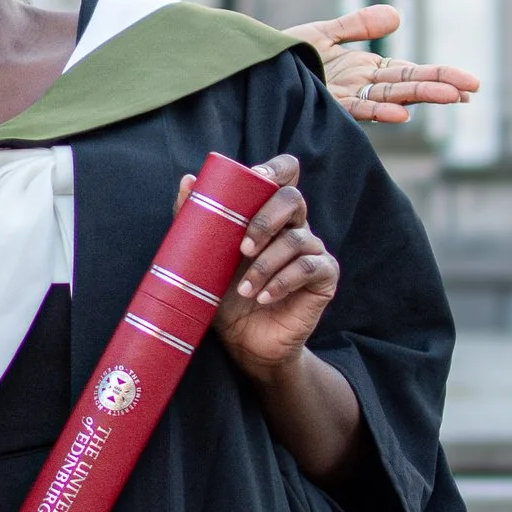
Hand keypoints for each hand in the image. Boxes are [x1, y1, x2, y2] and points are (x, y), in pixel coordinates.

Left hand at [183, 154, 338, 377]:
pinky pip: (310, 268)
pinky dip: (283, 281)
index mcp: (267, 214)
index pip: (284, 173)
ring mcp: (312, 250)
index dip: (275, 168)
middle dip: (265, 220)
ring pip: (297, 239)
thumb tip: (188, 180)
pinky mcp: (324, 277)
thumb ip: (196, 220)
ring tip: (245, 289)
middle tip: (241, 248)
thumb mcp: (204, 259)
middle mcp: (294, 226)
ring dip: (266, 264)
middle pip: (293, 198)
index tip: (254, 176)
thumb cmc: (223, 296)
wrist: (244, 343)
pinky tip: (263, 297)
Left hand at [285, 5, 480, 122]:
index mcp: (366, 70)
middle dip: (440, 87)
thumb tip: (397, 15)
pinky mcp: (326, 105)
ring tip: (451, 98)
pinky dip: (379, 111)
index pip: (411, 73)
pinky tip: (401, 113)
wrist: (250, 67)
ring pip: (390, 98)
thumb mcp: (325, 32)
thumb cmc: (284, 55)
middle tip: (471, 91)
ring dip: (420, 98)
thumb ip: (358, 24)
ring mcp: (345, 98)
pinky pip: (357, 109)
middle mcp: (360, 87)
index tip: (469, 84)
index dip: (440, 77)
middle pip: (408, 86)